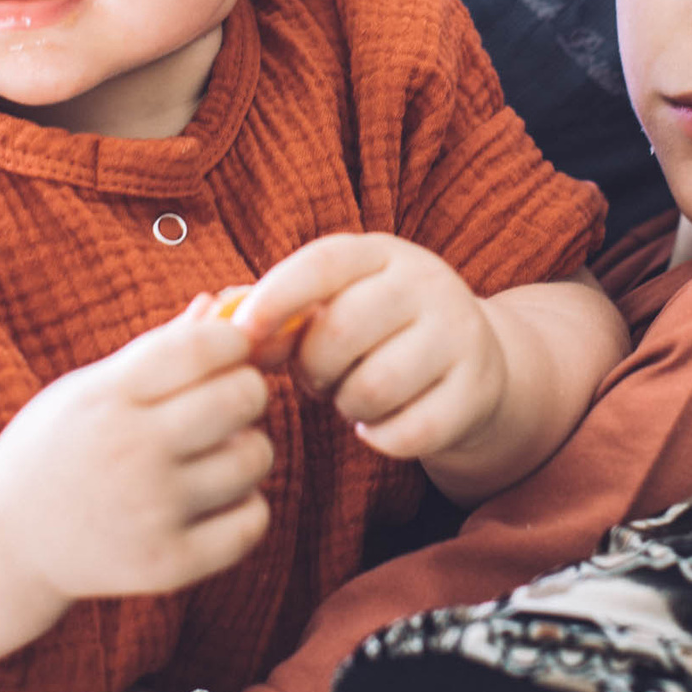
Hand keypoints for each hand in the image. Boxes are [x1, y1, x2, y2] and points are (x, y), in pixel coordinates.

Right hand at [0, 303, 272, 602]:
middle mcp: (129, 452)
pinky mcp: (166, 565)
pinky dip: (244, 507)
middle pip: (242, 397)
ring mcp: (149, 513)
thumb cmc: (61, 445)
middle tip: (227, 403)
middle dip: (247, 390)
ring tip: (214, 455)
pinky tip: (214, 501)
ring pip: (254, 457)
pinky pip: (252, 522)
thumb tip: (227, 302)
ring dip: (247, 450)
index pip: (204, 347)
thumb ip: (162, 348)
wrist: (8, 540)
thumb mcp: (92, 387)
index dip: (234, 339)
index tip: (231, 350)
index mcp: (108, 397)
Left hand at [234, 234, 506, 463]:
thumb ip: (276, 309)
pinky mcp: (477, 390)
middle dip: (312, 368)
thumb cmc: (377, 331)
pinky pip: (408, 432)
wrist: (474, 360)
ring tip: (351, 396)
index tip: (244, 334)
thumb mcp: (336, 302)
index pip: (324, 263)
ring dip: (347, 406)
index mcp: (382, 253)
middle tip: (315, 378)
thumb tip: (213, 317)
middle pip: (342, 332)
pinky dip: (380, 438)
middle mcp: (428, 284)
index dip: (278, 296)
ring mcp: (460, 335)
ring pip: (374, 387)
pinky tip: (380, 423)